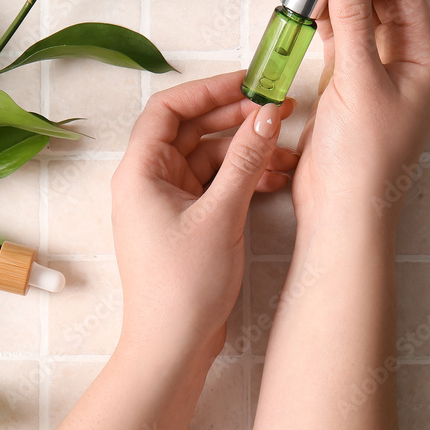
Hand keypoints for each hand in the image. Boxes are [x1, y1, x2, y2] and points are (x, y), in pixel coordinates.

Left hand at [110, 70, 297, 353]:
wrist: (174, 345)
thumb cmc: (182, 286)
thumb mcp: (221, 215)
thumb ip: (246, 161)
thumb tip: (266, 116)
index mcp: (141, 172)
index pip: (169, 109)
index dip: (209, 91)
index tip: (249, 84)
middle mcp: (150, 181)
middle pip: (195, 130)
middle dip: (238, 120)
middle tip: (278, 113)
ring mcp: (170, 201)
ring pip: (211, 158)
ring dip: (248, 152)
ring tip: (288, 152)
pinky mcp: (189, 221)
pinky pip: (218, 184)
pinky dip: (245, 178)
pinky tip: (277, 177)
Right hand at [293, 0, 429, 225]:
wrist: (342, 212)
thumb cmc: (364, 160)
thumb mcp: (359, 80)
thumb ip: (352, 19)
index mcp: (424, 61)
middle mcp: (405, 65)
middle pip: (382, 1)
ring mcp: (377, 76)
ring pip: (360, 20)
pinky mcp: (349, 89)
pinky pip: (341, 42)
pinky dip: (325, 23)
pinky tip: (308, 13)